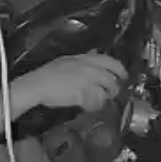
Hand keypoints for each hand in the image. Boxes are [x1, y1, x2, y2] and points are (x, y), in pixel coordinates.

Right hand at [13, 53, 127, 112]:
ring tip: (100, 102)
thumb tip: (95, 54)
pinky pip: (96, 102)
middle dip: (114, 88)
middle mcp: (89, 68)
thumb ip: (83, 59)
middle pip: (111, 78)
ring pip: (105, 91)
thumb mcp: (67, 60)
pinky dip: (95, 106)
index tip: (123, 76)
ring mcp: (86, 81)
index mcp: (85, 58)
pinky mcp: (82, 94)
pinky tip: (90, 107)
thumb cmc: (48, 74)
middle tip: (112, 94)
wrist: (37, 85)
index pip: (110, 61)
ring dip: (105, 98)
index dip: (120, 70)